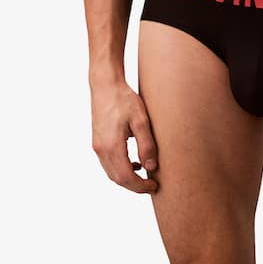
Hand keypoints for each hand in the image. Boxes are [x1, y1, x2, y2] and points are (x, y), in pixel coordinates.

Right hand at [90, 79, 158, 193]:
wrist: (105, 85)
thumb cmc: (124, 99)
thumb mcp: (141, 120)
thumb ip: (146, 145)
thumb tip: (151, 167)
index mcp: (111, 146)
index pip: (125, 178)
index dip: (140, 186)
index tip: (154, 186)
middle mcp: (101, 150)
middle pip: (117, 179)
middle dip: (135, 186)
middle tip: (151, 185)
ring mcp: (97, 146)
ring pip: (111, 172)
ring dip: (127, 178)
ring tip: (145, 176)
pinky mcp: (97, 141)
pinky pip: (108, 163)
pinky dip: (120, 169)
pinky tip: (133, 163)